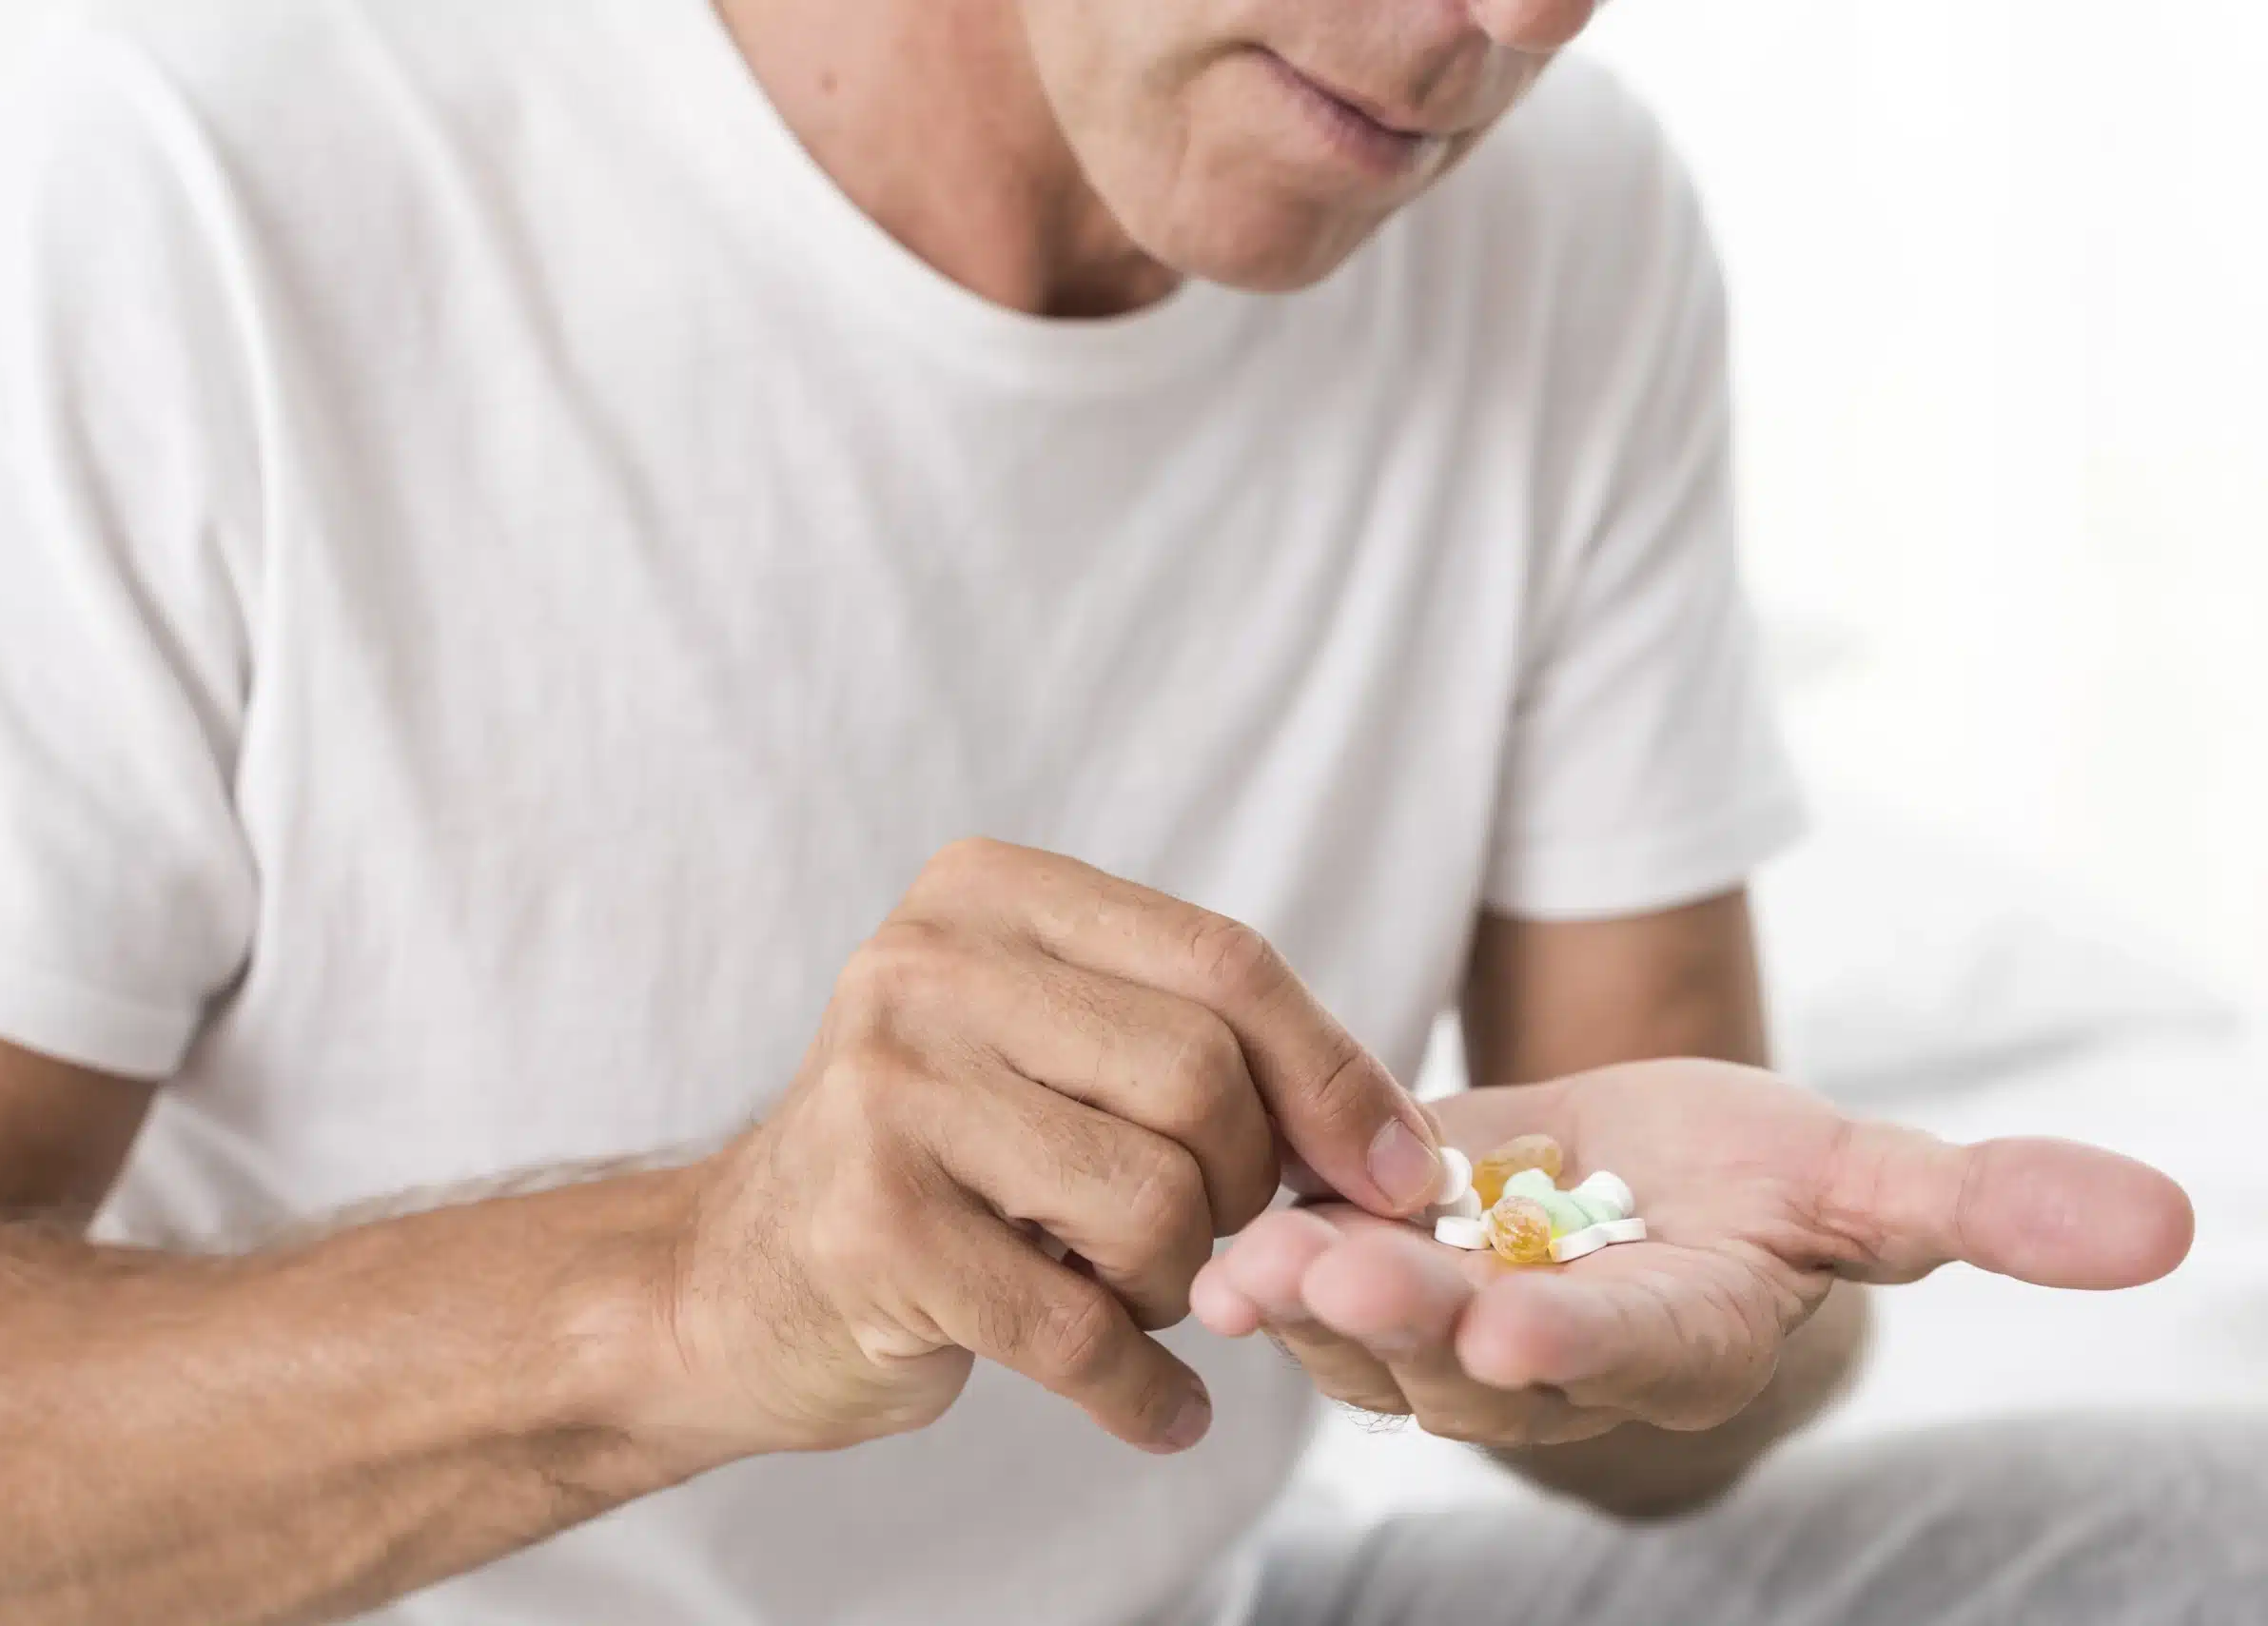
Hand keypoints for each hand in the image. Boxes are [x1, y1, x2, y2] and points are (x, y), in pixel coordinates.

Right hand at [669, 839, 1446, 1458]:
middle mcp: (924, 967)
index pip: (1223, 962)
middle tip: (1196, 1240)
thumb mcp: (1052, 1054)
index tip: (1394, 1174)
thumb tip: (1394, 1152)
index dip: (1334, 1075)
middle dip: (1239, 1191)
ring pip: (1153, 1203)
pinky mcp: (871, 1226)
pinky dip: (1140, 1389)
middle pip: (1199, 1078)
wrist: (737, 1281)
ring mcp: (885, 1091)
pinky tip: (1152, 1407)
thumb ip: (1201, 1053)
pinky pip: (1080, 1327)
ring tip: (1117, 1290)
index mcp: (988, 894)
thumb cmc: (940, 1164)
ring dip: (1175, 1286)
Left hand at [1190, 1059, 2193, 1445]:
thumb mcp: (1857, 1176)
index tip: (1530, 1328)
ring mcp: (1445, 1331)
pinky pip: (1307, 1285)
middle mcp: (1551, 1358)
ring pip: (1369, 1343)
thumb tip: (2172, 1226)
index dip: (1581, 1344)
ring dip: (1307, 1309)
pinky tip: (1215, 1241)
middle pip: (1472, 1362)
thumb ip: (1982, 1205)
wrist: (1633, 1179)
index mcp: (1675, 1337)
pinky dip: (1261, 1270)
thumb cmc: (1753, 1184)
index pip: (1632, 1354)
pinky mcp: (1367, 1276)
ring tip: (1251, 1263)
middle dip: (1412, 1330)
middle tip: (1348, 1285)